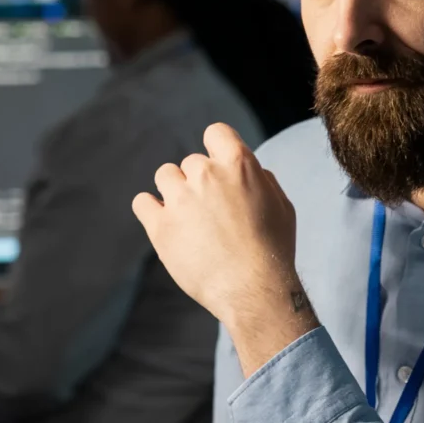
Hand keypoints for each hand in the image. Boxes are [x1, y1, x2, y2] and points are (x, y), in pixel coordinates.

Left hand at [132, 123, 317, 376]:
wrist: (254, 290)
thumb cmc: (273, 249)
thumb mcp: (281, 206)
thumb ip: (261, 179)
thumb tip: (247, 169)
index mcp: (237, 164)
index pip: (216, 132)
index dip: (217, 149)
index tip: (219, 168)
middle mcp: (205, 175)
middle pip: (191, 162)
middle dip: (199, 182)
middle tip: (212, 211)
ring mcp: (179, 199)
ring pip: (165, 176)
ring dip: (174, 191)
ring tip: (189, 218)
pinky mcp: (159, 226)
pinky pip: (142, 202)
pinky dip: (150, 210)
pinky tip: (164, 223)